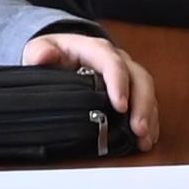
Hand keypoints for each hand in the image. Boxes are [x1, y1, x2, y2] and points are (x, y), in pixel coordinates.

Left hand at [18, 29, 159, 147]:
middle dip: (141, 104)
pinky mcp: (130, 88)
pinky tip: (147, 138)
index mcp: (94, 49)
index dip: (119, 83)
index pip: (112, 62)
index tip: (120, 106)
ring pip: (146, 90)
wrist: (60, 54)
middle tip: (138, 129)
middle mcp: (116, 59)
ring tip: (144, 139)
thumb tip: (45, 56)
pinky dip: (149, 120)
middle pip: (138, 77)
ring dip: (148, 115)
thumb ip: (39, 53)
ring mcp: (126, 74)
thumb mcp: (39, 49)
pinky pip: (146, 101)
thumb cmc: (51, 53)